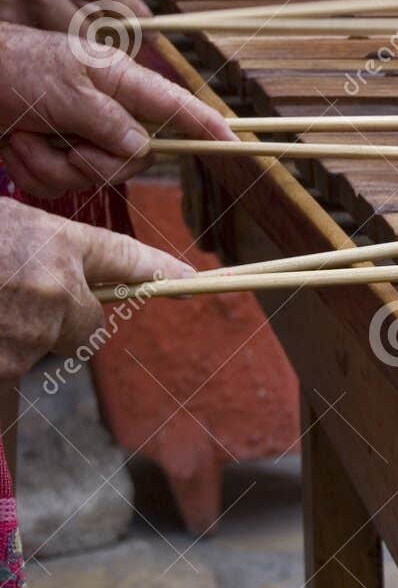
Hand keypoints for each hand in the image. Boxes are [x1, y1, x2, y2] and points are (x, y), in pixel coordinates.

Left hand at [0, 22, 233, 196]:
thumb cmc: (7, 68)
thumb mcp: (63, 90)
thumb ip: (110, 121)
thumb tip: (144, 147)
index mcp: (115, 80)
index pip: (173, 103)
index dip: (204, 122)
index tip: (233, 138)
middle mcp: (101, 110)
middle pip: (133, 158)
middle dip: (94, 161)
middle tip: (62, 141)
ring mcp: (75, 135)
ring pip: (92, 178)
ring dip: (51, 163)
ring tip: (22, 134)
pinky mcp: (48, 156)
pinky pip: (58, 187)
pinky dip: (30, 171)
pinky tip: (11, 145)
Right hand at [0, 198, 194, 377]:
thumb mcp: (13, 220)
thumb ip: (52, 247)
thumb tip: (77, 272)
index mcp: (57, 245)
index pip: (125, 259)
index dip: (157, 270)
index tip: (188, 278)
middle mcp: (55, 292)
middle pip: (86, 327)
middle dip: (58, 319)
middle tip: (14, 292)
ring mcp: (29, 335)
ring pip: (39, 347)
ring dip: (15, 334)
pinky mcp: (5, 366)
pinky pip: (10, 364)